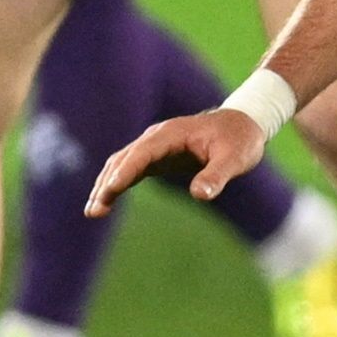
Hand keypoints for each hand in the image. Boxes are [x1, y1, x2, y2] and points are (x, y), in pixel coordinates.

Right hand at [87, 107, 270, 212]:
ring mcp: (155, 146)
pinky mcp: (157, 156)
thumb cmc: (240, 139)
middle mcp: (158, 137)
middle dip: (108, 183)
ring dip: (106, 185)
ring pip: (122, 164)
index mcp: (173, 133)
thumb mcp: (235, 158)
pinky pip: (130, 169)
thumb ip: (217, 175)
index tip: (112, 189)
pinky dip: (116, 184)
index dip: (127, 170)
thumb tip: (200, 195)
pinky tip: (105, 202)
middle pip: (125, 159)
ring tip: (93, 212)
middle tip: (95, 211)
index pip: (143, 151)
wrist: (243, 124)